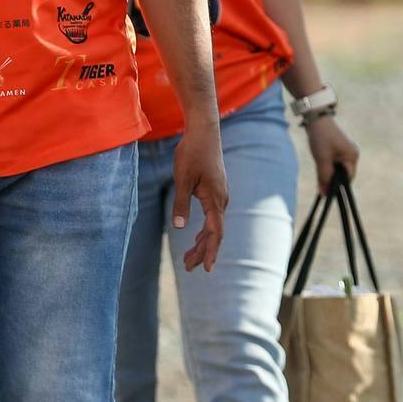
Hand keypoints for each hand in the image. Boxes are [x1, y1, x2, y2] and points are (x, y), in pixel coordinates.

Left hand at [171, 125, 229, 272]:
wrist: (204, 132)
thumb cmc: (192, 153)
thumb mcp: (182, 179)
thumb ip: (181, 204)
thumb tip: (180, 228)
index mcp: (214, 200)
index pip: (215, 233)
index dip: (210, 252)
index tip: (206, 269)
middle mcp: (221, 200)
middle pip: (214, 233)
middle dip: (202, 252)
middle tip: (188, 268)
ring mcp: (220, 196)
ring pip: (213, 226)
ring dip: (202, 243)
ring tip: (189, 259)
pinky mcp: (216, 191)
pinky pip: (213, 217)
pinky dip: (204, 230)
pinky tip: (195, 237)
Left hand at [304, 115, 359, 194]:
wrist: (316, 117)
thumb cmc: (321, 137)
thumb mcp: (322, 159)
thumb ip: (324, 177)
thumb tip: (325, 194)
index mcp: (352, 156)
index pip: (348, 179)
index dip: (337, 186)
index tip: (326, 190)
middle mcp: (352, 154)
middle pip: (343, 174)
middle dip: (332, 178)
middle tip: (319, 180)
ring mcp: (346, 150)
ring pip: (338, 168)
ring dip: (329, 171)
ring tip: (319, 166)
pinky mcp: (339, 147)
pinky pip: (335, 161)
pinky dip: (328, 164)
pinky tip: (320, 162)